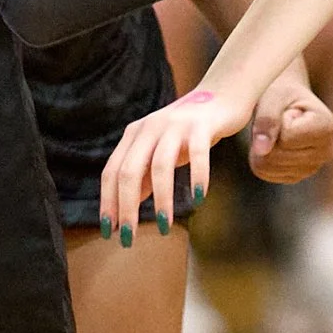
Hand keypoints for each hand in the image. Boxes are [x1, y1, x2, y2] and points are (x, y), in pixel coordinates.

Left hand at [100, 86, 250, 244]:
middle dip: (127, 207)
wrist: (223, 94)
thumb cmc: (189, 130)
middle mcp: (150, 127)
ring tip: (163, 225)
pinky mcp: (202, 125)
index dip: (108, 202)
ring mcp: (175, 124)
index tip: (109, 231)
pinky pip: (197, 153)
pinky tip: (198, 198)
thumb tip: (126, 208)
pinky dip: (197, 177)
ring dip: (161, 199)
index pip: (112, 172)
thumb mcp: (161, 151)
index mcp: (134, 135)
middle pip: (130, 171)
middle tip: (129, 238)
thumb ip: (144, 174)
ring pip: (160, 165)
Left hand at [247, 61, 332, 183]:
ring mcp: (312, 168)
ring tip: (277, 130)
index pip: (287, 137)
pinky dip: (259, 156)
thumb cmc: (283, 94)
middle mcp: (326, 153)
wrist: (288, 102)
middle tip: (280, 120)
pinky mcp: (295, 176)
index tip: (289, 110)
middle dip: (268, 135)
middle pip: (277, 155)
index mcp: (327, 128)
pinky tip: (273, 142)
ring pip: (268, 166)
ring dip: (262, 145)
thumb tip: (261, 150)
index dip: (277, 121)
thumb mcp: (274, 97)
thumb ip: (268, 119)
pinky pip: (264, 172)